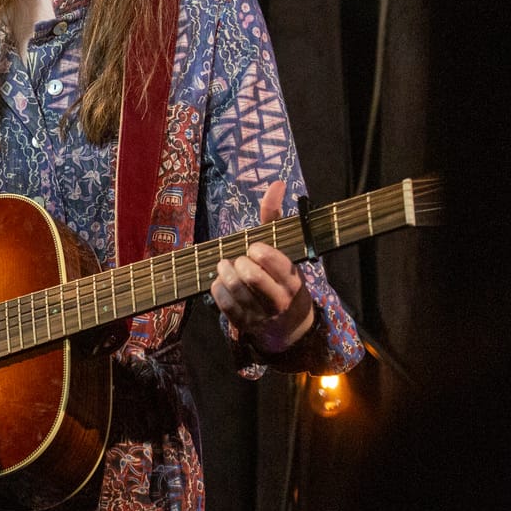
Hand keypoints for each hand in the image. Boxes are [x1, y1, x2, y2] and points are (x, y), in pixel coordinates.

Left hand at [211, 193, 313, 353]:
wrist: (290, 327)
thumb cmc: (283, 279)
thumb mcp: (285, 250)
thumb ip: (275, 218)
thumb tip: (276, 183)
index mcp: (293, 280)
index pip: (275, 262)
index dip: (260, 252)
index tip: (254, 248)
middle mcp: (279, 299)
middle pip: (251, 276)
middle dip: (240, 263)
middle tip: (239, 259)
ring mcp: (261, 314)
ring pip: (235, 289)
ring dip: (225, 272)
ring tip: (226, 266)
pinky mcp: (244, 324)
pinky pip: (224, 303)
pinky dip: (217, 288)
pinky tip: (221, 282)